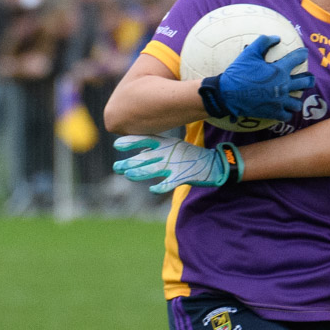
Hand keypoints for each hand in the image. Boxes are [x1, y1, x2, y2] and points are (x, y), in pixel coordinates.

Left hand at [113, 135, 239, 193]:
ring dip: (139, 173)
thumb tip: (140, 151)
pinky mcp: (183, 177)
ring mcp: (175, 165)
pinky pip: (169, 183)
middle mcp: (168, 153)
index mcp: (165, 144)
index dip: (131, 142)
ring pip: (153, 169)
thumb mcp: (172, 146)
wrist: (213, 163)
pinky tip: (152, 190)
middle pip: (145, 158)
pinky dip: (160, 187)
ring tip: (128, 175)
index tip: (116, 144)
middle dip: (130, 163)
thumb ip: (156, 149)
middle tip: (117, 167)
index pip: (145, 140)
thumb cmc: (190, 156)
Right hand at [200, 35, 314, 123]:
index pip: (296, 59)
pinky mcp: (274, 113)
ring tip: (294, 97)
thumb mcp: (249, 53)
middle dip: (309, 79)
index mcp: (279, 70)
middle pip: (305, 83)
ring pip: (297, 103)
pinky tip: (285, 111)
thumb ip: (263, 42)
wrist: (227, 94)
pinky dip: (287, 113)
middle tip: (310, 79)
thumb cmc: (238, 72)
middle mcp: (284, 86)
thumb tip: (276, 37)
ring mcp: (280, 101)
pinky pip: (288, 115)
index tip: (304, 53)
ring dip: (296, 99)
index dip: (302, 54)